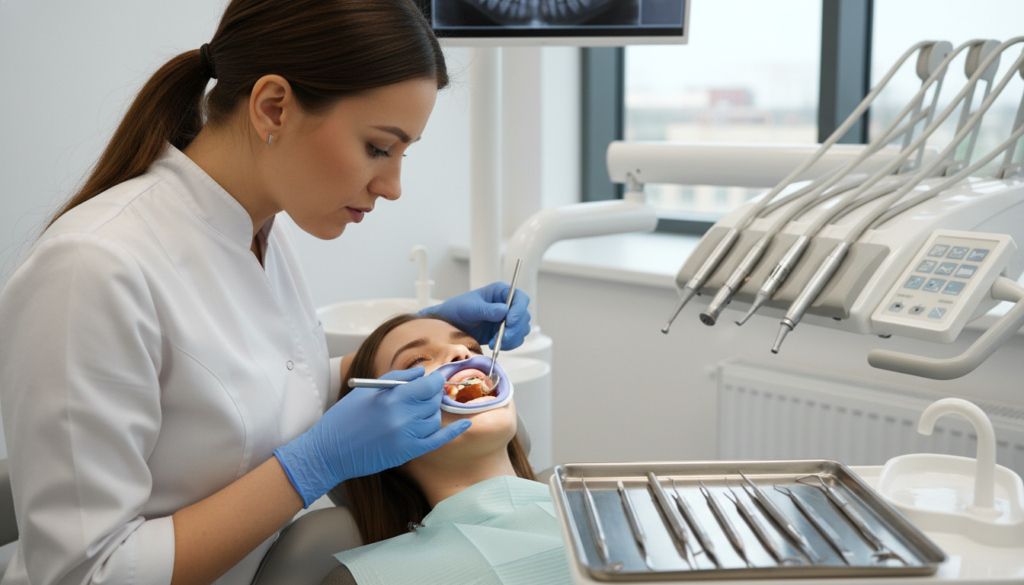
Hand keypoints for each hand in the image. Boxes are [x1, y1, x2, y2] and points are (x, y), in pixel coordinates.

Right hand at [273, 367, 469, 506]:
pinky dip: (453, 432)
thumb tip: (420, 371)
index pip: (428, 385)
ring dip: (431, 412)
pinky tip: (465, 424)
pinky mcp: (407, 453)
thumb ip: (396, 378)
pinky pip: (437, 441)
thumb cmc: (343, 419)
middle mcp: (403, 418)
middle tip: (423, 394)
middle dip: (431, 395)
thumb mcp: (366, 391)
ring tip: (417, 410)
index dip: (435, 380)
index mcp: (392, 399)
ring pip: (434, 419)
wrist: (328, 453)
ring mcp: (407, 438)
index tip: (435, 379)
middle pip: (433, 401)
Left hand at [419, 282, 531, 349]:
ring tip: (494, 342)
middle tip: (501, 338)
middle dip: (514, 329)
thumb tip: (504, 311)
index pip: (520, 298)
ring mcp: (508, 319)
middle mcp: (508, 305)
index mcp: (501, 292)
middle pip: (524, 316)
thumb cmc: (458, 310)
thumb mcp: (470, 308)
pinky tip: (495, 345)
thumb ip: (487, 310)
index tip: (509, 322)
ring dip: (511, 339)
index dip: (519, 310)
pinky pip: (515, 340)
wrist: (451, 325)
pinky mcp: (505, 332)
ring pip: (522, 329)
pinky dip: (508, 345)